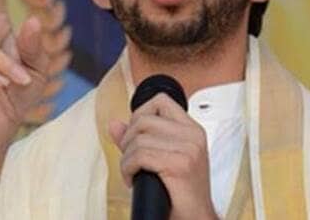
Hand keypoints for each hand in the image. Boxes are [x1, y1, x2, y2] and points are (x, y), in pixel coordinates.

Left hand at [109, 93, 217, 219]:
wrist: (195, 218)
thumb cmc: (181, 194)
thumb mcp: (161, 159)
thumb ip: (138, 139)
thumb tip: (114, 124)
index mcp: (192, 130)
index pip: (160, 101)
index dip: (139, 114)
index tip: (136, 136)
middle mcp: (192, 135)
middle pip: (143, 119)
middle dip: (128, 140)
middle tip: (131, 160)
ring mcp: (188, 149)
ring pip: (138, 139)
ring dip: (127, 159)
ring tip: (133, 173)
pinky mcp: (179, 164)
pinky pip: (139, 156)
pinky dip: (128, 169)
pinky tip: (134, 180)